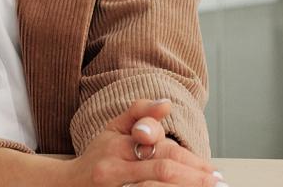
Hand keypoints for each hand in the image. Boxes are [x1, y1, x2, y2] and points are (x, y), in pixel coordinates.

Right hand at [62, 99, 226, 186]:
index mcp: (118, 146)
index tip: (212, 169)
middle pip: (162, 171)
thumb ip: (140, 112)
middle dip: (194, 178)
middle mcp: (115, 170)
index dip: (191, 161)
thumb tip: (167, 103)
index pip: (161, 151)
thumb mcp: (113, 127)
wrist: (66, 184)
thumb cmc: (98, 154)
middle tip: (216, 182)